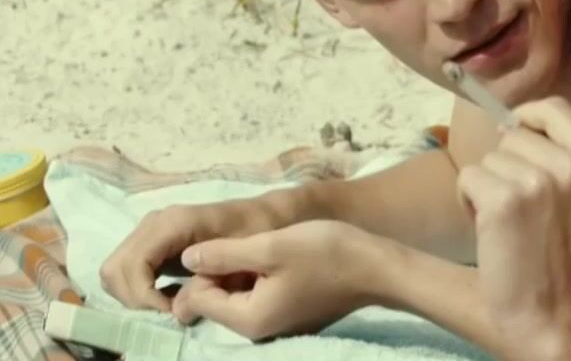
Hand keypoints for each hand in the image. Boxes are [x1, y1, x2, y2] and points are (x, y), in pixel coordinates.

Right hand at [100, 196, 288, 311]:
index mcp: (173, 223)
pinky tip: (165, 295)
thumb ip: (205, 279)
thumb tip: (176, 308)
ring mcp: (150, 228)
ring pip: (115, 268)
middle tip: (166, 310)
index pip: (133, 265)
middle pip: (115, 268)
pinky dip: (137, 286)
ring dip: (132, 293)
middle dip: (134, 298)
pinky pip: (127, 266)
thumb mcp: (237, 255)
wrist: (264, 213)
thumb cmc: (255, 230)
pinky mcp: (152, 238)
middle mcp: (154, 222)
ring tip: (165, 304)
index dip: (144, 295)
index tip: (170, 309)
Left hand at [170, 220, 378, 338]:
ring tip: (272, 249)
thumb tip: (186, 259)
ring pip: (237, 295)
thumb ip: (224, 253)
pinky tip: (286, 260)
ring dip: (244, 271)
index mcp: (248, 318)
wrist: (379, 268)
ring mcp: (275, 325)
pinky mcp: (289, 315)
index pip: (197, 298)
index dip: (208, 266)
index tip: (236, 245)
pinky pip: (259, 298)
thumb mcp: (271, 246)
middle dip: (224, 269)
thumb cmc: (327, 254)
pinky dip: (262, 278)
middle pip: (215, 299)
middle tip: (254, 245)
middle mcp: (257, 330)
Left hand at [456, 97, 570, 359]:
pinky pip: (467, 178)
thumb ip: (561, 156)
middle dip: (506, 165)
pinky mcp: (504, 201)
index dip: (528, 116)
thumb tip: (510, 123)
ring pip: (488, 159)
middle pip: (514, 135)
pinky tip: (490, 230)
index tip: (516, 136)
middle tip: (520, 208)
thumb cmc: (561, 256)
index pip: (555, 108)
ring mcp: (539, 182)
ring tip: (508, 223)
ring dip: (487, 187)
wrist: (552, 312)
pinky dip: (468, 202)